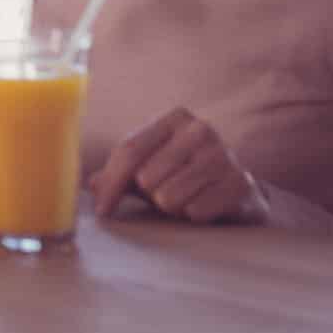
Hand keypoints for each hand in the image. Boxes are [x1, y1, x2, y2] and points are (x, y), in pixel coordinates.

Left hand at [88, 107, 269, 224]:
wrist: (236, 190)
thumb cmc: (182, 175)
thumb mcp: (148, 168)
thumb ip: (117, 173)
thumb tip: (92, 184)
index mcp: (174, 118)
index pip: (129, 151)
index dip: (111, 184)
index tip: (101, 211)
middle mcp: (201, 129)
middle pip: (146, 177)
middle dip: (148, 195)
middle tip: (164, 193)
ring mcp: (224, 154)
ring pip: (169, 197)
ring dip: (171, 206)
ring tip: (185, 198)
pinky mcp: (241, 183)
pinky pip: (196, 211)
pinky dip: (194, 215)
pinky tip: (205, 204)